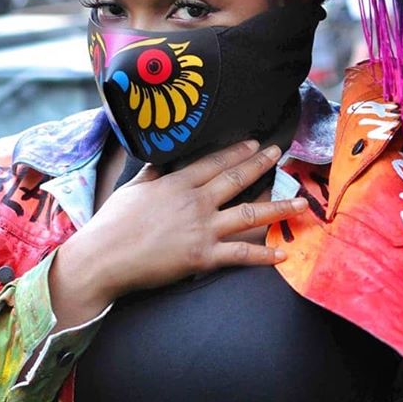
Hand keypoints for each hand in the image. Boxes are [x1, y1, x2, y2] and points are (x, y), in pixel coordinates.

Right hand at [57, 138, 308, 303]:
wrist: (102, 258)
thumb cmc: (111, 225)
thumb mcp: (131, 190)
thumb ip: (151, 174)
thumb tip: (160, 162)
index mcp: (176, 184)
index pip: (214, 162)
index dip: (237, 152)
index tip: (255, 143)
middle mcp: (195, 202)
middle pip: (236, 179)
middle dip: (261, 165)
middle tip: (279, 154)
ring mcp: (201, 229)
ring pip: (249, 214)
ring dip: (279, 208)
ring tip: (300, 203)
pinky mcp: (202, 257)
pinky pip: (240, 255)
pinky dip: (263, 255)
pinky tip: (283, 254)